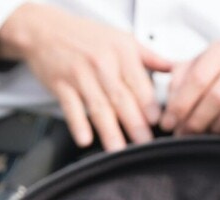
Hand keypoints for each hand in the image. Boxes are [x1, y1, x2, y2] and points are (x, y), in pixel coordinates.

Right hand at [0, 3, 170, 150]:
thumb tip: (174, 69)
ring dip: (109, 131)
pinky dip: (78, 124)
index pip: (139, 82)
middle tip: (144, 143)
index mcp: (121, 51)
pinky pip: (71, 107)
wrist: (45, 29)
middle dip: (134, 123)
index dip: (148, 104)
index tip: (157, 122)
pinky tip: (85, 138)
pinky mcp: (60, 85)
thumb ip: (148, 56)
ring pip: (98, 106)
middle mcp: (101, 62)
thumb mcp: (120, 38)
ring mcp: (80, 75)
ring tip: (119, 150)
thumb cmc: (84, 36)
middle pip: (121, 98)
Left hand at [162, 40, 219, 134]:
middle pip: (219, 96)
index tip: (169, 123)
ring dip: (217, 126)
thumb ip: (178, 86)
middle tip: (185, 134)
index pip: (199, 78)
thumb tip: (167, 112)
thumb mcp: (193, 72)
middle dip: (197, 121)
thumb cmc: (218, 75)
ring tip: (205, 132)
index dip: (181, 105)